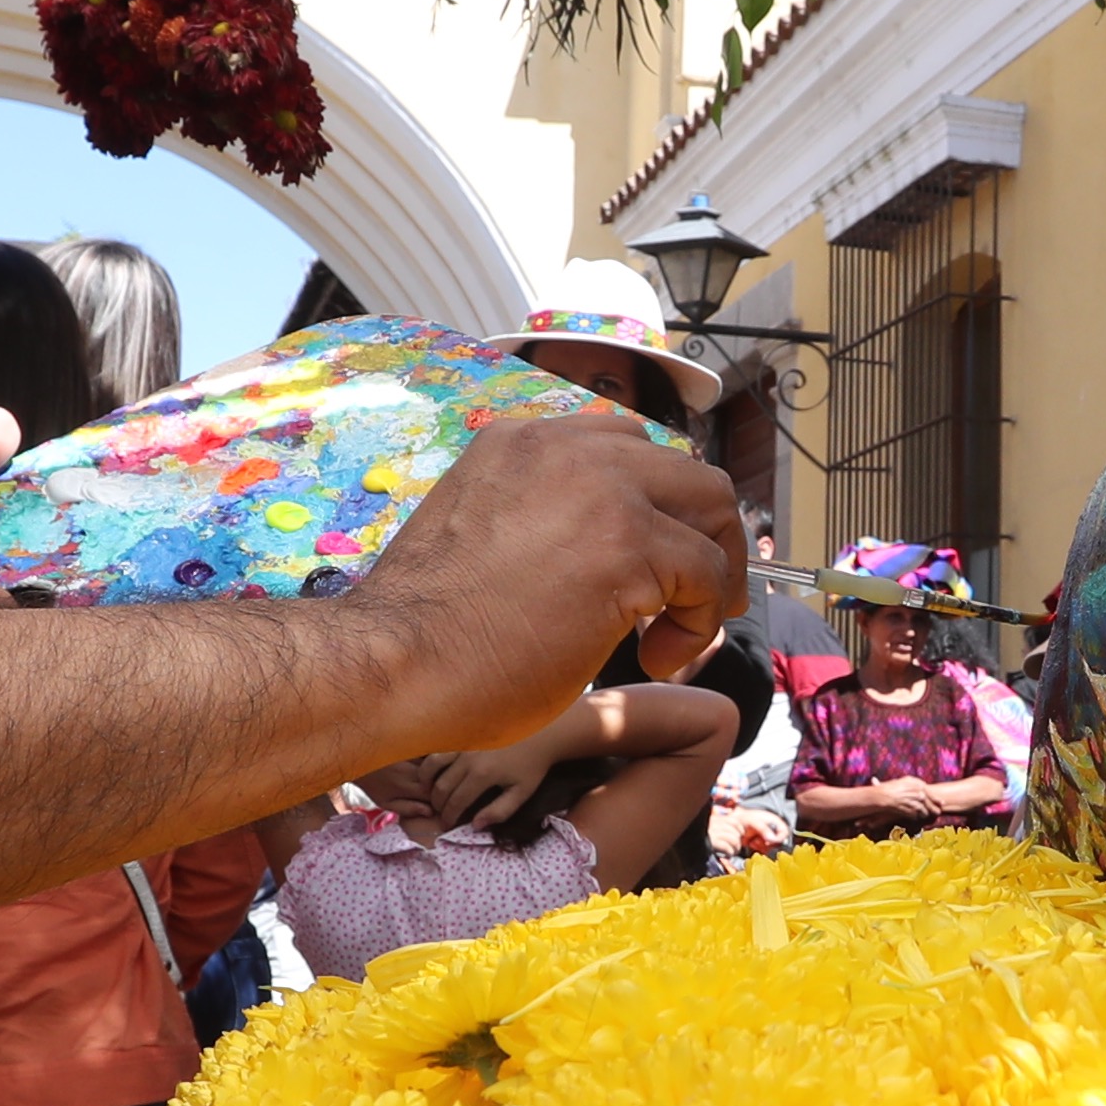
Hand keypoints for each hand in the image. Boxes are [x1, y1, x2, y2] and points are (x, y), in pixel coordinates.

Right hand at [348, 416, 746, 742]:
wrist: (394, 663)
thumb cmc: (427, 631)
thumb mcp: (487, 539)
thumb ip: (543, 522)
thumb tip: (597, 561)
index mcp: (522, 442)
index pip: (626, 448)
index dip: (656, 509)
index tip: (657, 563)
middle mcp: (564, 446)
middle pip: (684, 468)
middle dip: (704, 534)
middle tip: (695, 599)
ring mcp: (599, 489)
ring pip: (711, 506)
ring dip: (711, 575)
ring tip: (680, 633)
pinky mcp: (626, 545)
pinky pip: (705, 572)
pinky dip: (699, 620)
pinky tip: (657, 658)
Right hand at [417, 740, 543, 832]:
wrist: (541, 734)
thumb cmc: (532, 766)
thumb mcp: (521, 794)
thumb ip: (499, 812)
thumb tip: (475, 825)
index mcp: (482, 774)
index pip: (456, 802)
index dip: (449, 817)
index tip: (447, 826)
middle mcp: (468, 758)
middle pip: (441, 786)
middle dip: (438, 804)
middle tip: (441, 813)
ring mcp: (464, 743)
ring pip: (433, 764)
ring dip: (427, 782)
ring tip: (431, 793)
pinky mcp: (464, 734)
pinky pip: (439, 748)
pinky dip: (431, 762)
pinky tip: (434, 772)